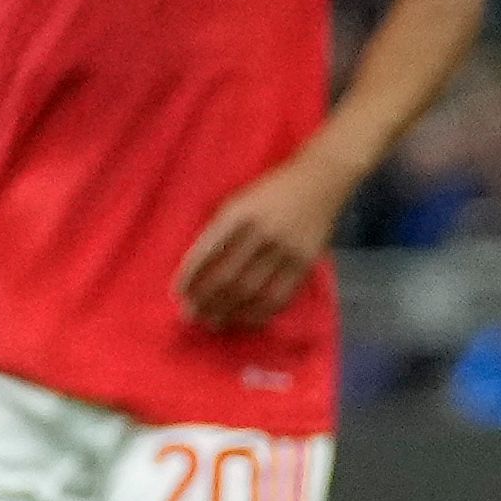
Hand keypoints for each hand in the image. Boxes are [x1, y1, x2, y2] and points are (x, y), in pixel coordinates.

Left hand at [173, 158, 348, 329]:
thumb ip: (219, 230)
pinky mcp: (306, 263)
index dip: (190, 276)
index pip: (206, 251)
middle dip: (206, 300)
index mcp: (239, 213)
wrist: (322, 179)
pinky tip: (244, 319)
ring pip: (252, 292)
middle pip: (228, 277)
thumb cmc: (271, 191)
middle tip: (192, 315)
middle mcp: (262, 232)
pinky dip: (259, 312)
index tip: (178, 293)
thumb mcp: (239, 200)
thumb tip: (197, 270)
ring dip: (229, 311)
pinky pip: (280, 296)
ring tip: (213, 322)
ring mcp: (286, 249)